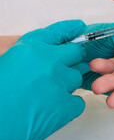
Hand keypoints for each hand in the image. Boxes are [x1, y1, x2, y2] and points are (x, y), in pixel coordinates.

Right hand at [0, 20, 86, 139]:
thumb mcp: (6, 63)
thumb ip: (28, 57)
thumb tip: (46, 56)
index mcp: (30, 48)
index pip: (58, 32)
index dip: (70, 30)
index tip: (79, 27)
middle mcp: (49, 61)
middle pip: (76, 53)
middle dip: (73, 59)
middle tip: (61, 71)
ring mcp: (59, 83)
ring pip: (76, 78)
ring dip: (66, 85)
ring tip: (45, 97)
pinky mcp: (65, 106)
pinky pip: (78, 102)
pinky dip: (69, 107)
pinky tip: (51, 112)